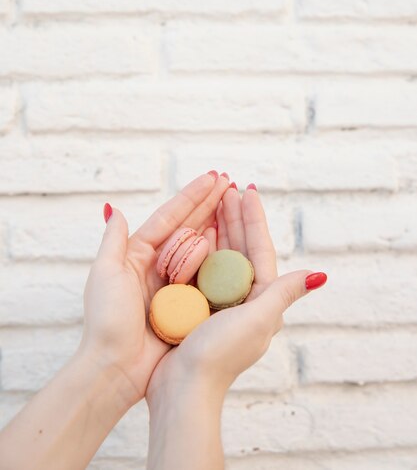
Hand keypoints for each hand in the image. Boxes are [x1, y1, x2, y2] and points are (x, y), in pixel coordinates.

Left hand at [77, 171, 230, 405]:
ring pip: (200, 246)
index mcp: (137, 253)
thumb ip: (113, 240)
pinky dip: (218, 255)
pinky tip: (231, 239)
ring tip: (235, 202)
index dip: (192, 196)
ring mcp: (175, 283)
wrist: (116, 368)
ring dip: (217, 223)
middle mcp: (158, 264)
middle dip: (209, 203)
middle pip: (188, 226)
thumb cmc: (107, 320)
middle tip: (230, 182)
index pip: (169, 217)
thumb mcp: (105, 274)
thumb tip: (116, 209)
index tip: (214, 177)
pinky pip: (206, 274)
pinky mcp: (188, 303)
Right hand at [146, 184, 326, 400]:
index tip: (246, 190)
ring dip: (218, 227)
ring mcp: (219, 302)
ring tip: (213, 201)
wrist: (182, 390)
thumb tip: (319, 275)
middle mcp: (243, 299)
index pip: (260, 249)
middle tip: (227, 187)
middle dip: (235, 217)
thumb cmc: (219, 356)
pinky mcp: (197, 307)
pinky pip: (201, 269)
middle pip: (240, 248)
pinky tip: (193, 231)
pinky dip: (199, 247)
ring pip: (221, 255)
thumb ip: (283, 293)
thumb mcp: (257, 320)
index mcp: (261, 299)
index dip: (254, 218)